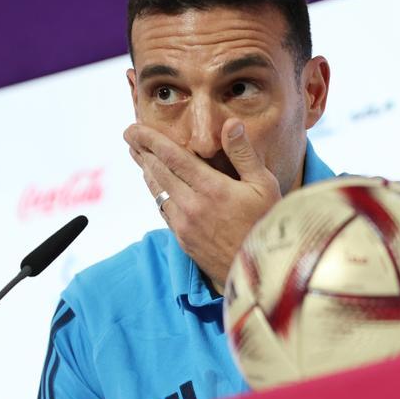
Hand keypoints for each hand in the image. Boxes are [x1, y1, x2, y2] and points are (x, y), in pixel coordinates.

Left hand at [124, 119, 281, 290]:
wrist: (262, 275)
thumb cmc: (270, 225)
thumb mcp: (265, 186)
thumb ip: (243, 154)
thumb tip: (230, 124)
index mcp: (211, 188)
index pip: (171, 156)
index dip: (149, 139)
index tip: (133, 128)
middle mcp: (191, 206)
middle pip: (158, 171)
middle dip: (142, 151)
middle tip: (130, 135)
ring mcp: (184, 225)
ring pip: (157, 191)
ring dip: (146, 171)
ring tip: (138, 156)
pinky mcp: (183, 241)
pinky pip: (163, 210)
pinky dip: (157, 193)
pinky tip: (157, 187)